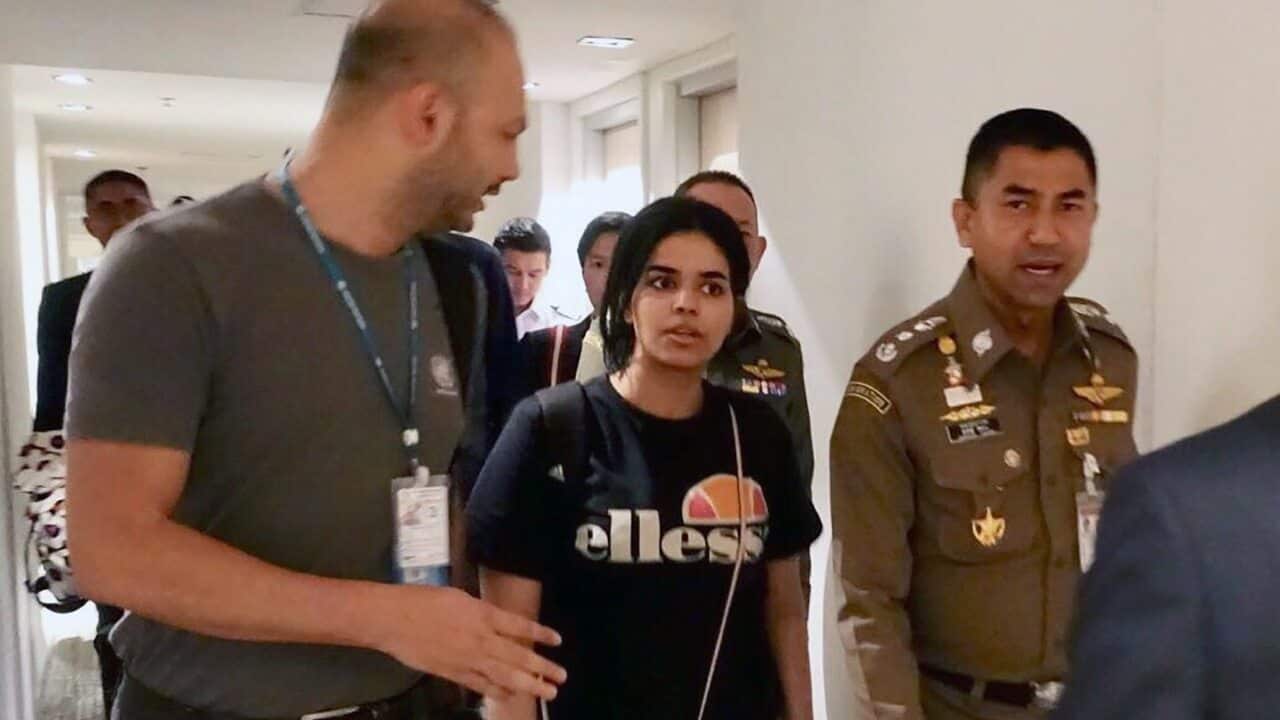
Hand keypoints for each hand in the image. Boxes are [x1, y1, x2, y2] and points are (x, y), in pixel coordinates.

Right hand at [373, 585, 565, 699]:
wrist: (393, 618)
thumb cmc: (422, 601)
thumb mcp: (458, 596)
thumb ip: (479, 611)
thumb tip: (493, 621)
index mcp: (483, 614)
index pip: (519, 625)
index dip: (540, 633)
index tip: (557, 641)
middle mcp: (481, 638)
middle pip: (518, 655)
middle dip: (543, 667)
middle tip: (561, 676)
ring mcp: (468, 658)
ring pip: (505, 674)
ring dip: (528, 684)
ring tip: (547, 691)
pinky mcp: (453, 673)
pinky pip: (480, 685)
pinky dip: (497, 691)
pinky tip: (510, 695)